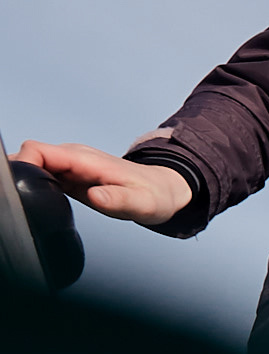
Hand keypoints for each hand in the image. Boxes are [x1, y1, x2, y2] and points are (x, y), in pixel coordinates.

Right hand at [17, 143, 191, 227]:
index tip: (23, 188)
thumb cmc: (152, 195)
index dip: (23, 165)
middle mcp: (73, 157)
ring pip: (33, 164)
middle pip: (29, 156)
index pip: (37, 150)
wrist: (162, 190)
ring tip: (31, 203)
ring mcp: (70, 165)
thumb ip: (117, 200)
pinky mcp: (70, 175)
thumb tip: (94, 196)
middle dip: (20, 174)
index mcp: (84, 159)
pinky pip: (42, 174)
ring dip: (26, 180)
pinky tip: (40, 201)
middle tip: (25, 201)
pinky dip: (34, 185)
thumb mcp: (140, 203)